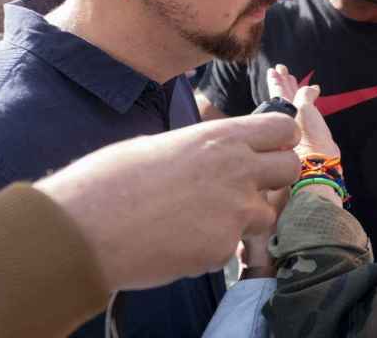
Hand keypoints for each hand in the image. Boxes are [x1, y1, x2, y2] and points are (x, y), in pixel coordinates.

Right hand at [34, 114, 300, 290]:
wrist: (86, 228)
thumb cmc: (109, 180)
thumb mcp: (159, 145)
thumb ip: (200, 149)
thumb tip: (209, 153)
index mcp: (220, 138)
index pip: (281, 128)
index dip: (279, 141)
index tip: (269, 150)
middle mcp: (237, 170)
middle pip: (290, 168)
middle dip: (276, 180)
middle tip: (248, 189)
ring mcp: (235, 211)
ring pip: (267, 215)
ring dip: (245, 221)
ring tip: (204, 221)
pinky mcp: (224, 248)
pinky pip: (231, 248)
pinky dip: (213, 249)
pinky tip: (180, 244)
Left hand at [267, 65, 338, 159]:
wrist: (320, 159)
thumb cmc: (309, 138)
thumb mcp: (305, 109)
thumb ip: (305, 94)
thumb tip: (312, 88)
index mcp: (284, 111)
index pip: (278, 91)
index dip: (276, 79)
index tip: (274, 69)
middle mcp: (290, 115)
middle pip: (284, 93)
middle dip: (283, 81)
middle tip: (280, 69)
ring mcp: (300, 121)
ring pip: (295, 99)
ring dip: (294, 87)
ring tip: (292, 78)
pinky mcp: (311, 127)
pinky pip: (307, 106)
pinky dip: (309, 97)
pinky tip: (314, 92)